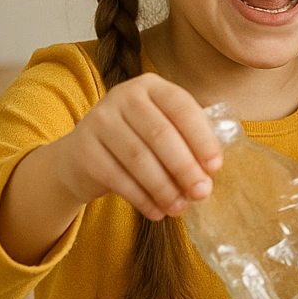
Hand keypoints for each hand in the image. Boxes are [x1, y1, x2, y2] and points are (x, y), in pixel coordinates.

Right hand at [51, 74, 222, 219]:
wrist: (82, 156)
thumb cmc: (137, 142)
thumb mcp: (163, 130)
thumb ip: (188, 142)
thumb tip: (210, 172)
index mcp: (151, 86)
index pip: (181, 106)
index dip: (201, 138)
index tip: (215, 167)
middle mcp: (123, 96)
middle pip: (160, 134)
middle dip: (185, 167)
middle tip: (202, 193)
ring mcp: (99, 120)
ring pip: (139, 158)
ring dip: (164, 188)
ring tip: (180, 207)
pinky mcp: (83, 149)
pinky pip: (118, 178)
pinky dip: (142, 198)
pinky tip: (157, 211)